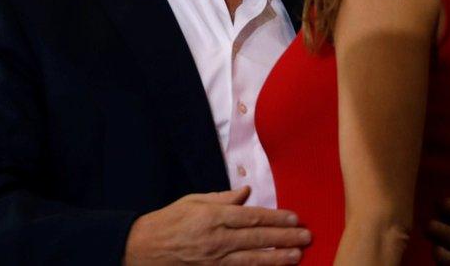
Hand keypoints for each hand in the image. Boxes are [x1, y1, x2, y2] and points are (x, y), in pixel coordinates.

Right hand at [123, 186, 310, 264]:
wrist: (143, 248)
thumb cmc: (169, 221)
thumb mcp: (193, 201)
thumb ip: (223, 198)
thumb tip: (247, 192)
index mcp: (212, 217)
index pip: (251, 217)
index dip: (275, 219)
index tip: (294, 218)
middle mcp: (216, 239)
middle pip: (257, 239)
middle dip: (284, 238)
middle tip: (306, 236)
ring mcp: (214, 260)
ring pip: (252, 260)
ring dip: (278, 258)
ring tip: (298, 255)